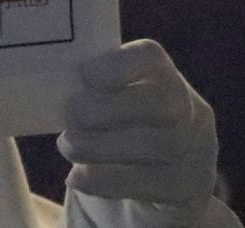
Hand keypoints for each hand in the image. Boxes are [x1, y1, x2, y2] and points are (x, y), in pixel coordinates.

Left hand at [60, 40, 218, 223]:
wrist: (159, 181)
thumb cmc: (123, 130)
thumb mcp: (114, 102)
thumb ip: (93, 90)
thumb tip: (49, 84)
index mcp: (164, 75)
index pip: (151, 56)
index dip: (116, 64)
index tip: (83, 76)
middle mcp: (190, 108)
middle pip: (160, 102)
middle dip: (106, 110)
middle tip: (69, 117)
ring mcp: (195, 150)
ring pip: (160, 145)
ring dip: (103, 147)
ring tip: (69, 147)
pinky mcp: (187, 188)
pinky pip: (151, 184)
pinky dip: (106, 181)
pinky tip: (76, 177)